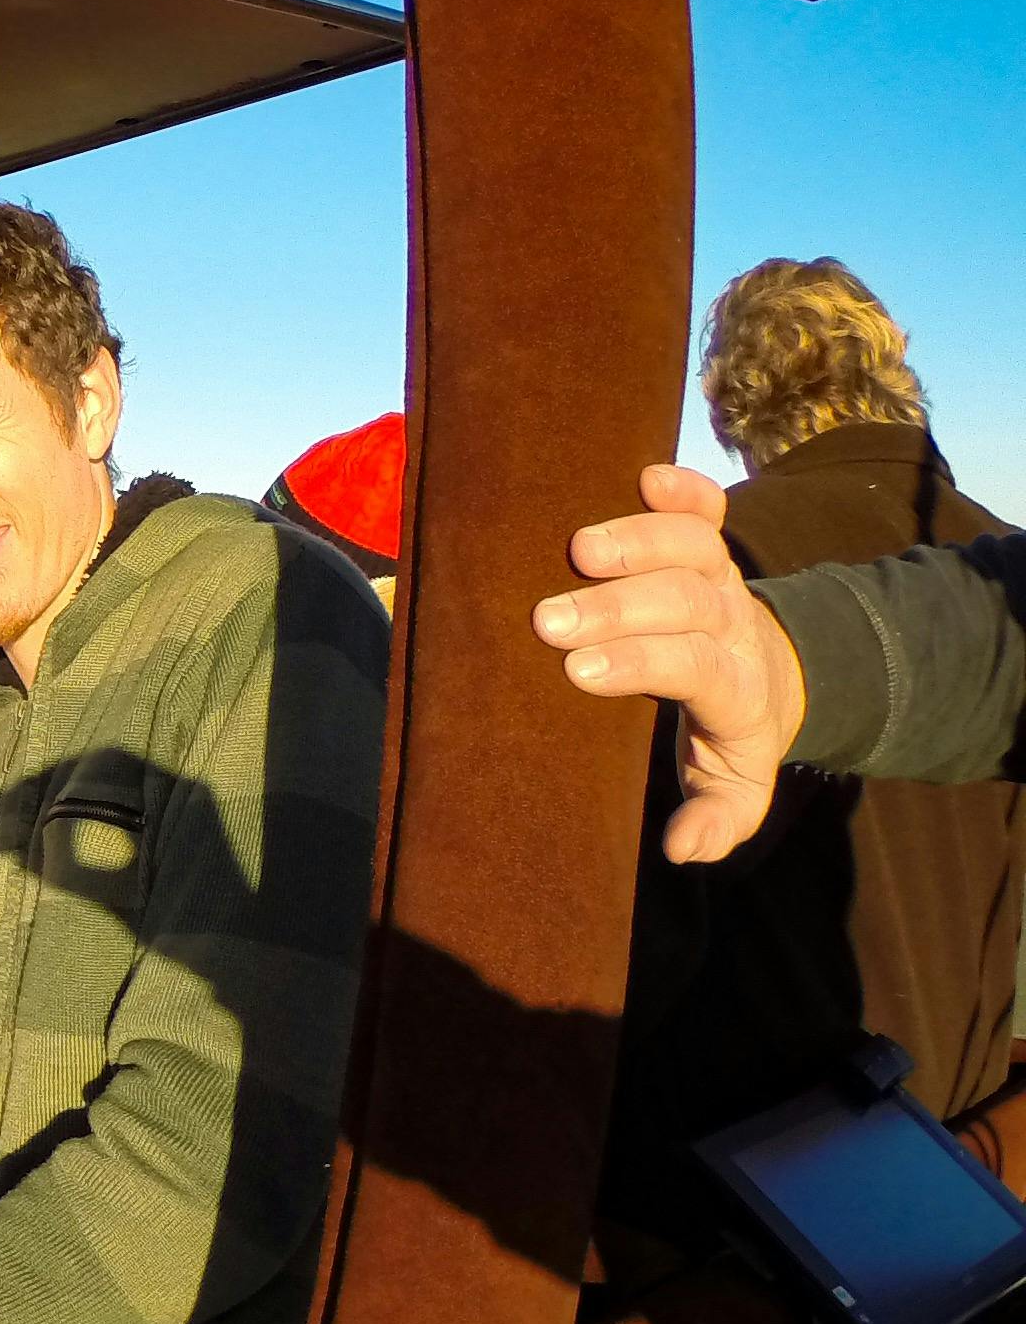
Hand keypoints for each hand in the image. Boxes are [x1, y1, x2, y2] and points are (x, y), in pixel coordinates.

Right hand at [536, 464, 808, 862]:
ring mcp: (724, 577)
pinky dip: (684, 489)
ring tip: (580, 546)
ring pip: (696, 546)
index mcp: (737, 688)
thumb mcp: (734, 786)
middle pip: (689, 602)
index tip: (578, 671)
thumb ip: (716, 818)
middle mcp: (734, 623)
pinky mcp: (711, 544)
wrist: (773, 673)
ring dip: (641, 540)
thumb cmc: (728, 733)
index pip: (696, 666)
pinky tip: (645, 475)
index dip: (642, 662)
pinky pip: (708, 507)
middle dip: (621, 608)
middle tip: (549, 618)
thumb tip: (682, 848)